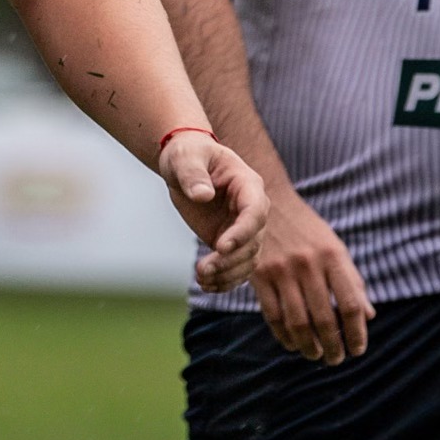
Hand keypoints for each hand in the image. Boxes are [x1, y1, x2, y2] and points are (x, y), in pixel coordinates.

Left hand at [161, 134, 268, 292]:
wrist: (184, 164)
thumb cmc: (188, 154)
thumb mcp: (185, 157)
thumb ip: (193, 174)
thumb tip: (202, 195)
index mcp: (248, 185)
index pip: (254, 212)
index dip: (241, 232)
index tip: (220, 247)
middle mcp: (252, 209)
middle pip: (252, 242)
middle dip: (230, 260)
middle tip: (204, 269)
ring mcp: (243, 228)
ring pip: (247, 260)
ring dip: (227, 274)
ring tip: (202, 278)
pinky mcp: (231, 242)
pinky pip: (236, 266)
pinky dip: (224, 280)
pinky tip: (207, 285)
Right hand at [249, 187, 374, 364]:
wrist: (268, 201)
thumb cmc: (307, 229)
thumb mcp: (334, 247)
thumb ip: (352, 280)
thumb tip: (368, 316)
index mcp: (332, 256)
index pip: (351, 305)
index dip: (356, 334)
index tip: (357, 350)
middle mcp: (307, 263)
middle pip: (324, 319)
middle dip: (333, 348)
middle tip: (336, 359)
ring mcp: (281, 269)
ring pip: (298, 323)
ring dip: (309, 348)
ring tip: (316, 355)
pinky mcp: (259, 275)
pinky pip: (273, 316)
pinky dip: (284, 337)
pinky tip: (293, 344)